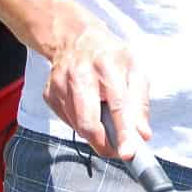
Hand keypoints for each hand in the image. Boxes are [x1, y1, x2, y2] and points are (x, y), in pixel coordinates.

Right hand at [43, 23, 150, 158]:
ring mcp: (60, 84)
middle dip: (104, 144)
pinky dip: (80, 123)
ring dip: (94, 134)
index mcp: (108, 65)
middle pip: (88, 122)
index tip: (127, 153)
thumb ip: (140, 103)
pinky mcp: (49, 94)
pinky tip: (88, 108)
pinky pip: (67, 121)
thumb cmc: (111, 57)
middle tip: (117, 151)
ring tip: (104, 120)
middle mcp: (80, 74)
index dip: (123, 132)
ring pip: (77, 126)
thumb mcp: (134, 71)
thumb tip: (143, 134)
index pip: (117, 106)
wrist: (75, 38)